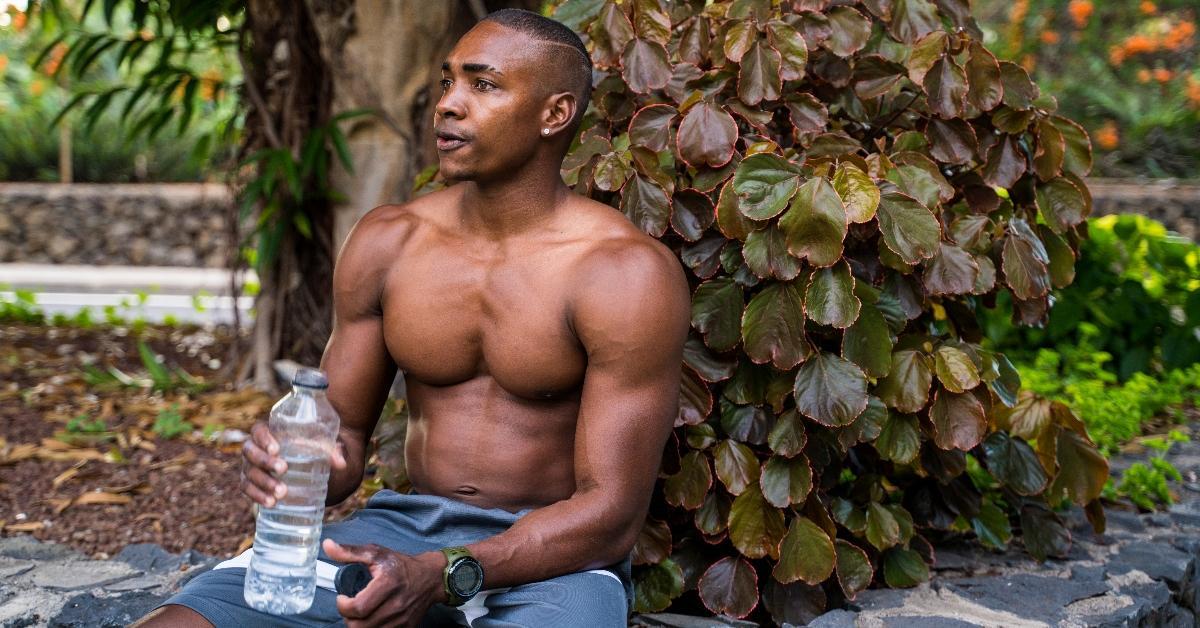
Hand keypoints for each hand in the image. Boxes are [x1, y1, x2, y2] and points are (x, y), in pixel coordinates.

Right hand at [239, 421, 348, 506]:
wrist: (304, 463)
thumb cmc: (310, 448)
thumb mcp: (320, 445)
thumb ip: (331, 451)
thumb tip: (341, 464)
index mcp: (268, 432)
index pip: (258, 431)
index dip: (264, 439)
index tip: (276, 449)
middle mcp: (254, 448)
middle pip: (250, 452)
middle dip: (265, 462)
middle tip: (284, 469)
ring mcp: (250, 466)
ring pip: (248, 473)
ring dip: (263, 483)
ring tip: (281, 493)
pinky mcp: (250, 483)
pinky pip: (247, 489)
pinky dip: (257, 496)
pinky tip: (270, 503)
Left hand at [323, 539, 446, 626]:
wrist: (431, 577)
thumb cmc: (401, 565)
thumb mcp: (376, 553)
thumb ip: (350, 551)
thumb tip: (327, 546)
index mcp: (388, 584)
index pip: (358, 608)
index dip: (343, 606)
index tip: (342, 598)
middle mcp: (396, 604)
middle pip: (360, 626)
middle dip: (348, 618)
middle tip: (350, 607)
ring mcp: (402, 619)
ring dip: (359, 625)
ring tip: (360, 613)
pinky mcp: (406, 627)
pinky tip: (371, 618)